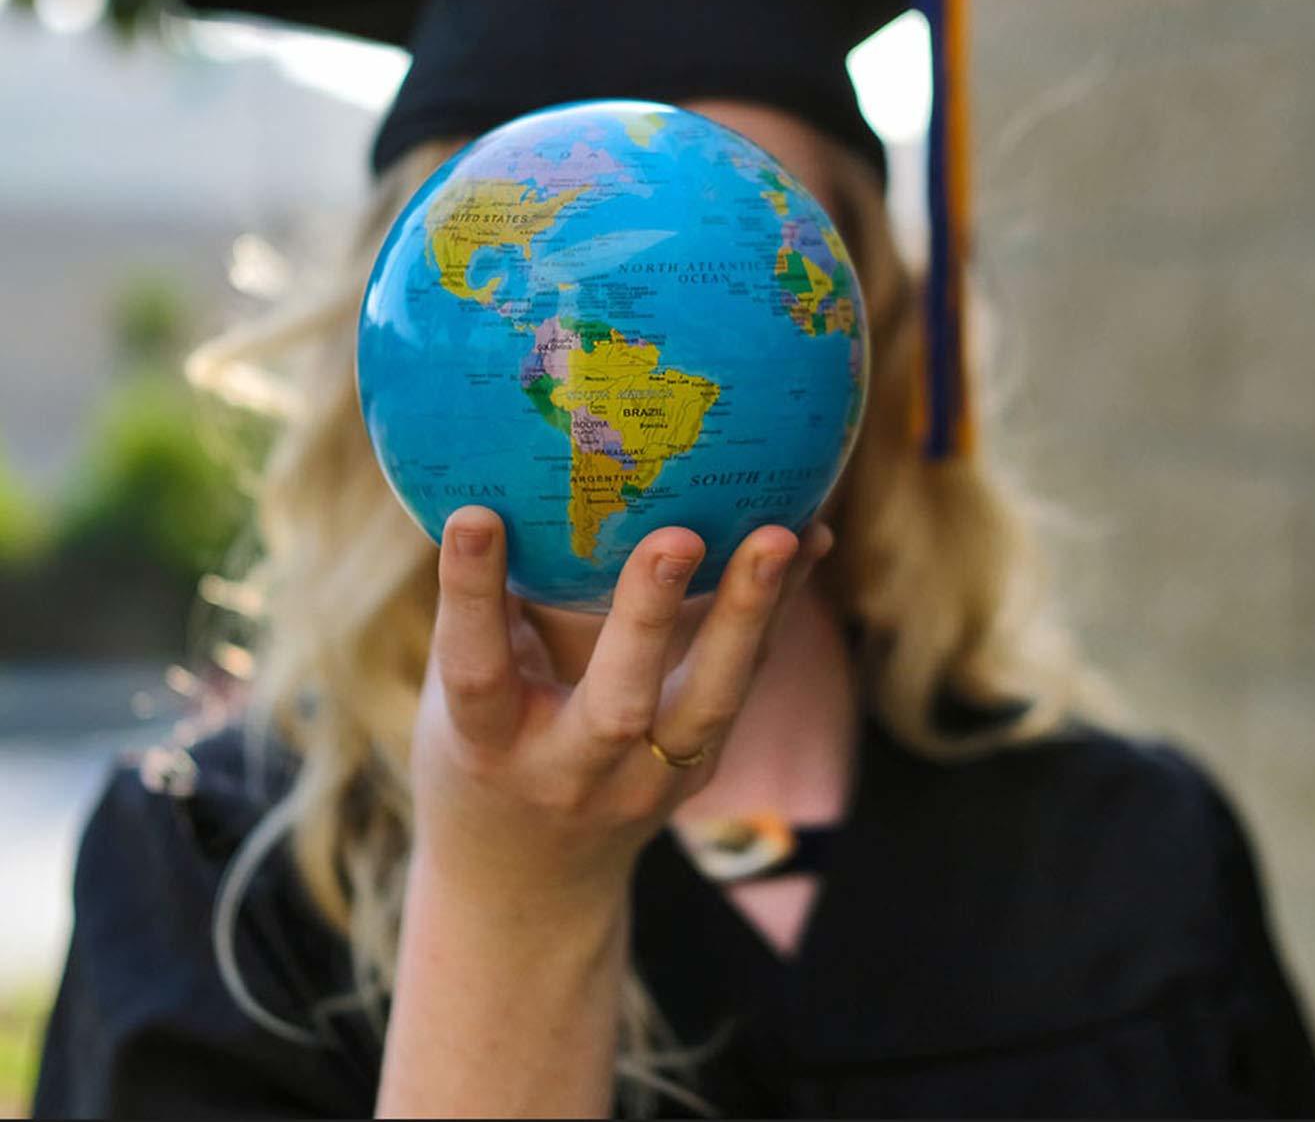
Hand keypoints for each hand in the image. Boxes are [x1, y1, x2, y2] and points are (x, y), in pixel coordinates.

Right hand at [409, 506, 834, 911]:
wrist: (531, 883)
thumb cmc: (484, 754)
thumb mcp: (458, 698)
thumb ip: (492, 614)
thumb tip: (499, 476)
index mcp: (489, 745)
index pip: (476, 669)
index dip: (472, 593)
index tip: (476, 514)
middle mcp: (571, 770)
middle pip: (618, 703)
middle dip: (649, 619)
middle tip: (676, 537)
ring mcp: (649, 777)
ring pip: (711, 698)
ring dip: (748, 612)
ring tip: (782, 534)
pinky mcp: (702, 763)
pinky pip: (744, 679)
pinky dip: (776, 607)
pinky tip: (812, 535)